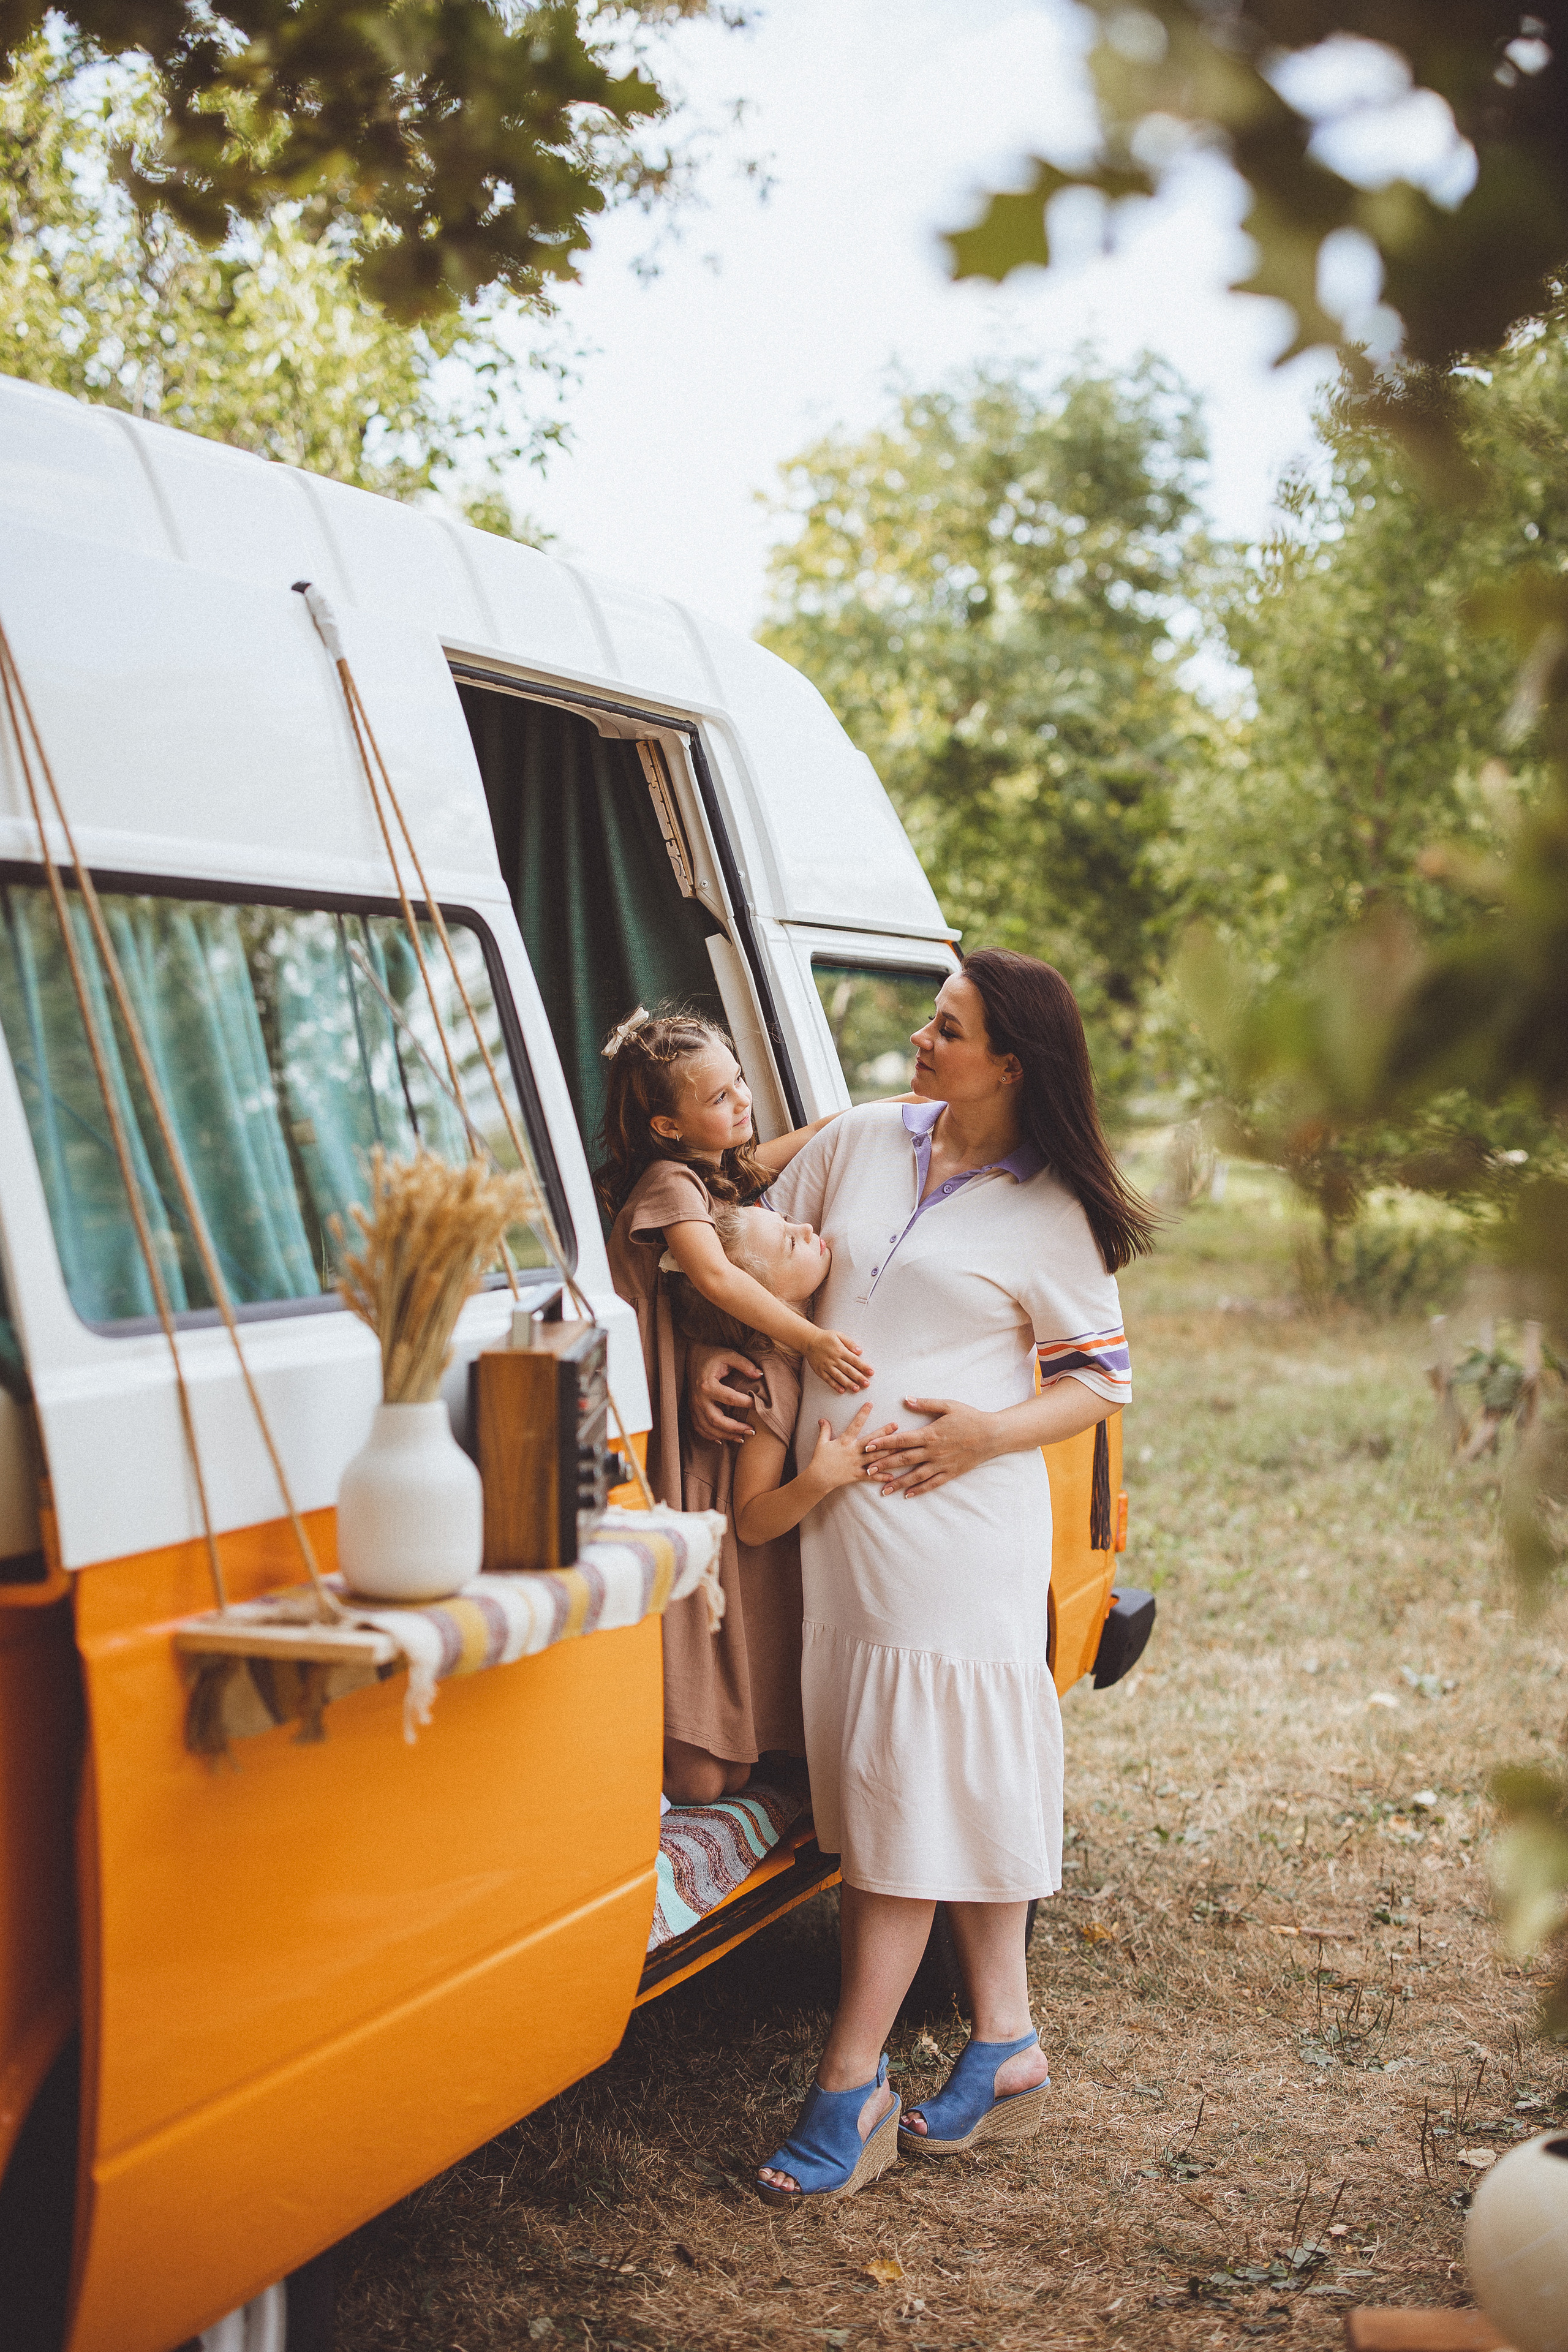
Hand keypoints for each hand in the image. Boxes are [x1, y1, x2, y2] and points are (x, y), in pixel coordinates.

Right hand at [687, 1345, 763, 1442]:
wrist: (691, 1355)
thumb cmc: (711, 1356)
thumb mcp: (729, 1355)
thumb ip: (744, 1364)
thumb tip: (760, 1375)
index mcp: (707, 1384)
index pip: (730, 1398)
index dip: (746, 1403)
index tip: (759, 1405)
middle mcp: (699, 1398)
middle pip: (716, 1420)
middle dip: (735, 1428)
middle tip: (752, 1430)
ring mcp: (694, 1405)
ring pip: (708, 1428)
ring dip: (725, 1435)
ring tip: (742, 1438)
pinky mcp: (692, 1409)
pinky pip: (699, 1427)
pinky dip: (709, 1436)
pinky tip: (722, 1440)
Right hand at [806, 1327, 872, 1394]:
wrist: (808, 1340)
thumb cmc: (826, 1337)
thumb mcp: (839, 1335)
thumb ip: (850, 1343)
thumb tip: (860, 1351)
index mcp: (840, 1350)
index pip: (854, 1360)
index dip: (863, 1366)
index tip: (871, 1372)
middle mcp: (834, 1359)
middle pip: (848, 1370)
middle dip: (858, 1377)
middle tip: (867, 1384)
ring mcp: (826, 1366)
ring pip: (839, 1376)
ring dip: (848, 1383)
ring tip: (856, 1389)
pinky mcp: (820, 1371)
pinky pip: (828, 1380)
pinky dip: (835, 1386)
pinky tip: (842, 1391)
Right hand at [806, 1404, 898, 1493]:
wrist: (818, 1478)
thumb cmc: (819, 1460)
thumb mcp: (821, 1443)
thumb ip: (824, 1430)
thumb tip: (823, 1419)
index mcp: (844, 1441)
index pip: (855, 1425)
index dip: (862, 1414)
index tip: (870, 1403)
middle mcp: (853, 1451)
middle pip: (871, 1440)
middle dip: (884, 1432)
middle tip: (895, 1425)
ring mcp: (856, 1464)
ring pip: (875, 1457)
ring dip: (888, 1452)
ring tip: (901, 1447)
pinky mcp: (857, 1475)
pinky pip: (871, 1476)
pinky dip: (881, 1476)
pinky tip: (892, 1475)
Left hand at [861, 1396, 998, 1496]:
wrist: (993, 1435)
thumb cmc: (970, 1417)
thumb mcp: (948, 1405)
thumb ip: (925, 1403)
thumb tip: (906, 1399)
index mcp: (930, 1433)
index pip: (901, 1440)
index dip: (883, 1443)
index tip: (868, 1447)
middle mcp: (933, 1451)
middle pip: (903, 1459)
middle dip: (883, 1465)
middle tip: (866, 1470)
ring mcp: (942, 1464)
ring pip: (915, 1475)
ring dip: (898, 1483)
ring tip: (882, 1489)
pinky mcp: (951, 1473)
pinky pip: (932, 1484)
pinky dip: (919, 1490)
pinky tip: (907, 1495)